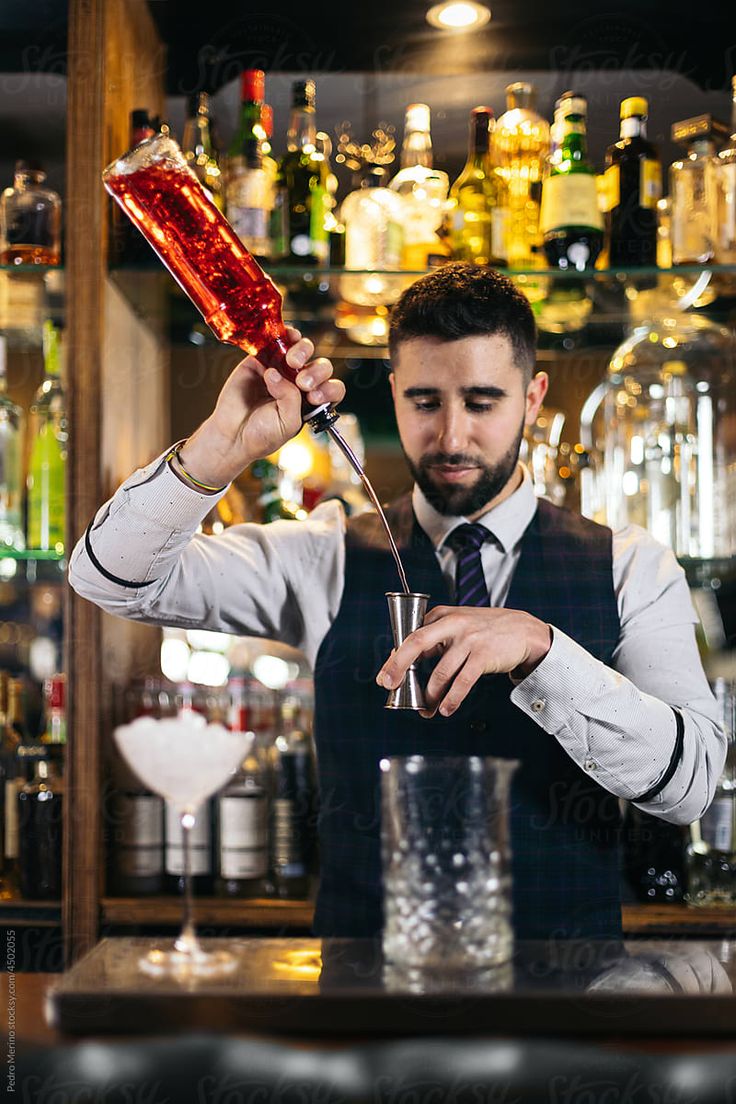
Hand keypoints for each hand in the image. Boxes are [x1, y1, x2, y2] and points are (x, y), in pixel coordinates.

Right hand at [177, 328, 345, 486]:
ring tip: (291, 361)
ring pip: (302, 348)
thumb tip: (277, 373)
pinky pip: (273, 341)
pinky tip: (278, 342)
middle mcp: (299, 384)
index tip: (314, 397)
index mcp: (311, 402)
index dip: (328, 389)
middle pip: (321, 367)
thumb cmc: (260, 435)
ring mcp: (281, 369)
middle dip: (316, 372)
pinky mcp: (260, 359)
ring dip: (302, 350)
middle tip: (301, 383)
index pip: (332, 389)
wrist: (232, 435)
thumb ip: (291, 399)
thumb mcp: (286, 424)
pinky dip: (279, 336)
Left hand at [375, 606, 552, 717]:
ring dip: (431, 695)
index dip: (395, 658)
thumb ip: (433, 640)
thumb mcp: (457, 624)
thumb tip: (405, 664)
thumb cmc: (485, 630)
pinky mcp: (484, 656)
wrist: (523, 630)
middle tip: (388, 685)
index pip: (411, 636)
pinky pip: (462, 682)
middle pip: (417, 644)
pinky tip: (446, 708)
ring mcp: (469, 640)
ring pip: (441, 673)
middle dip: (398, 667)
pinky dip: (452, 699)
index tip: (385, 676)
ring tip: (428, 708)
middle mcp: (452, 624)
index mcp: (441, 616)